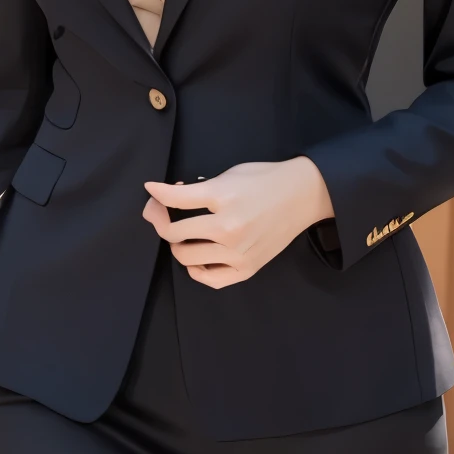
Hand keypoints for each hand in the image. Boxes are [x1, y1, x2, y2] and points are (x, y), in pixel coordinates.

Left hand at [143, 157, 333, 287]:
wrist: (302, 195)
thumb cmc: (264, 179)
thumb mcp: (229, 174)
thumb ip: (197, 188)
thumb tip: (165, 197)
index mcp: (223, 196)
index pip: (176, 199)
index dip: (157, 195)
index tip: (150, 190)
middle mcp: (228, 227)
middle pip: (174, 233)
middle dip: (161, 220)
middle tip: (163, 213)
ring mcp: (238, 252)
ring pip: (187, 257)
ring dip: (177, 244)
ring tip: (183, 233)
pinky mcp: (248, 268)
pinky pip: (211, 279)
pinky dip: (196, 270)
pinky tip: (196, 258)